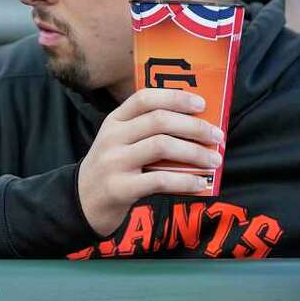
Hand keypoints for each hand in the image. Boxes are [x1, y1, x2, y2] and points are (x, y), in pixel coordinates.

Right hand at [77, 88, 223, 236]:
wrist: (82, 202)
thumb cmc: (111, 169)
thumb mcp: (119, 142)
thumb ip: (146, 131)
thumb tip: (196, 127)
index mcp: (114, 120)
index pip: (145, 98)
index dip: (175, 98)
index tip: (201, 105)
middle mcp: (113, 137)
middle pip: (159, 121)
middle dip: (195, 127)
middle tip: (217, 137)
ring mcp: (115, 162)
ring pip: (162, 146)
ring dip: (195, 153)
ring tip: (214, 161)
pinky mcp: (120, 188)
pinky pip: (160, 180)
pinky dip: (185, 181)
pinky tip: (199, 183)